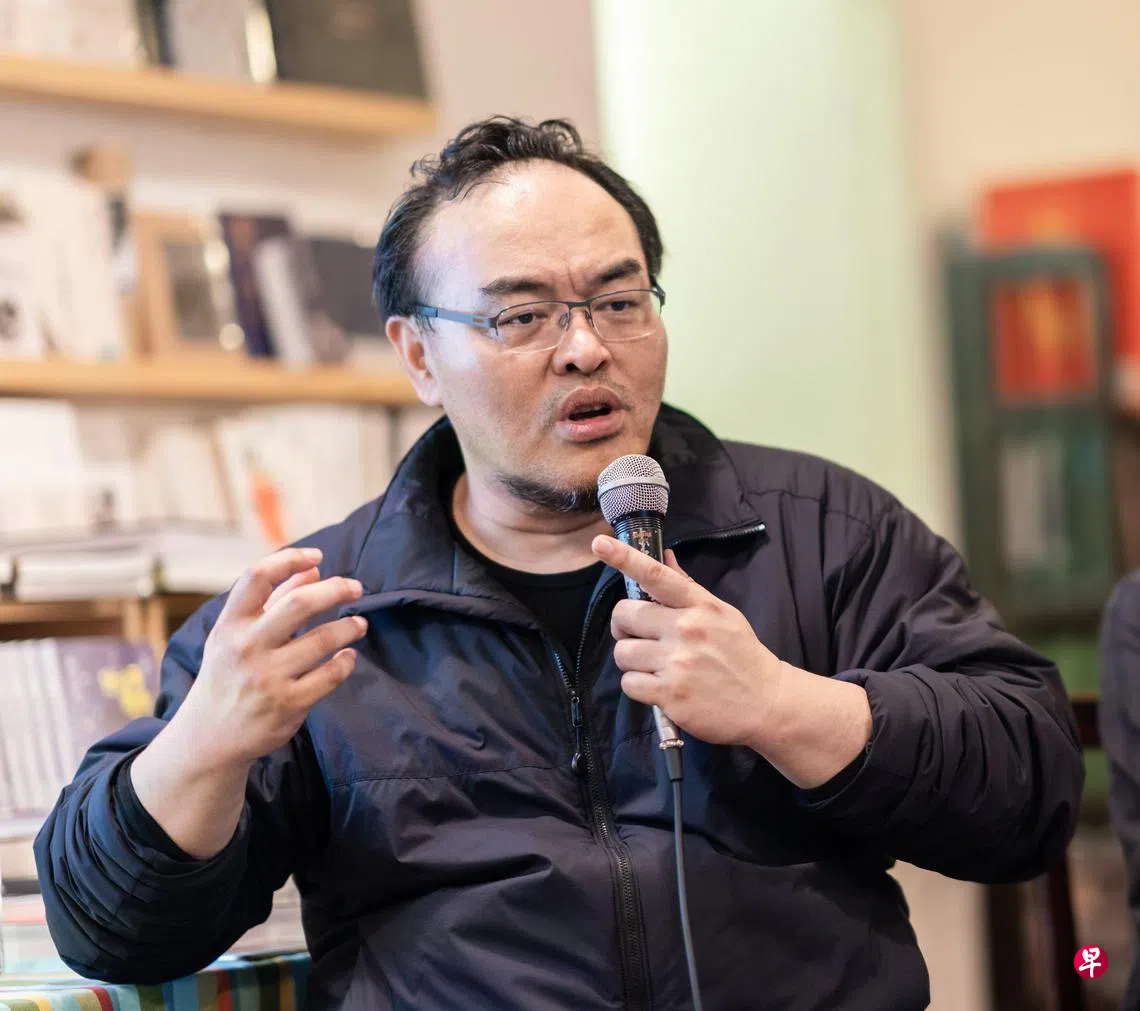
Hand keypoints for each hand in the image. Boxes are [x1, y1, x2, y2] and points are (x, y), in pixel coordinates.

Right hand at [176, 546, 367, 768]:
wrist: (209, 738)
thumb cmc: (228, 675)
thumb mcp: (237, 635)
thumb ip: (274, 599)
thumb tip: (313, 569)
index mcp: (230, 625)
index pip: (257, 577)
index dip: (290, 559)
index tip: (318, 556)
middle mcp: (247, 647)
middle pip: (299, 604)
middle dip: (336, 590)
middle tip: (356, 588)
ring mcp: (268, 677)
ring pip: (323, 639)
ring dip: (350, 626)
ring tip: (360, 624)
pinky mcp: (289, 704)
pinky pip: (330, 675)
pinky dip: (346, 661)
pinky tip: (348, 655)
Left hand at [592, 535, 786, 749]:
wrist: (766, 701)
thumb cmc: (740, 654)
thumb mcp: (721, 614)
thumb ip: (688, 588)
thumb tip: (665, 556)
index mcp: (699, 605)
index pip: (656, 575)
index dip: (625, 558)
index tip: (600, 545)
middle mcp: (686, 629)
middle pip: (624, 615)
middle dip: (625, 627)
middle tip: (642, 638)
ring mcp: (677, 662)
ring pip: (622, 652)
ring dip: (633, 661)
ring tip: (656, 666)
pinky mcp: (671, 694)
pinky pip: (629, 683)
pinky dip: (639, 687)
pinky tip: (659, 687)